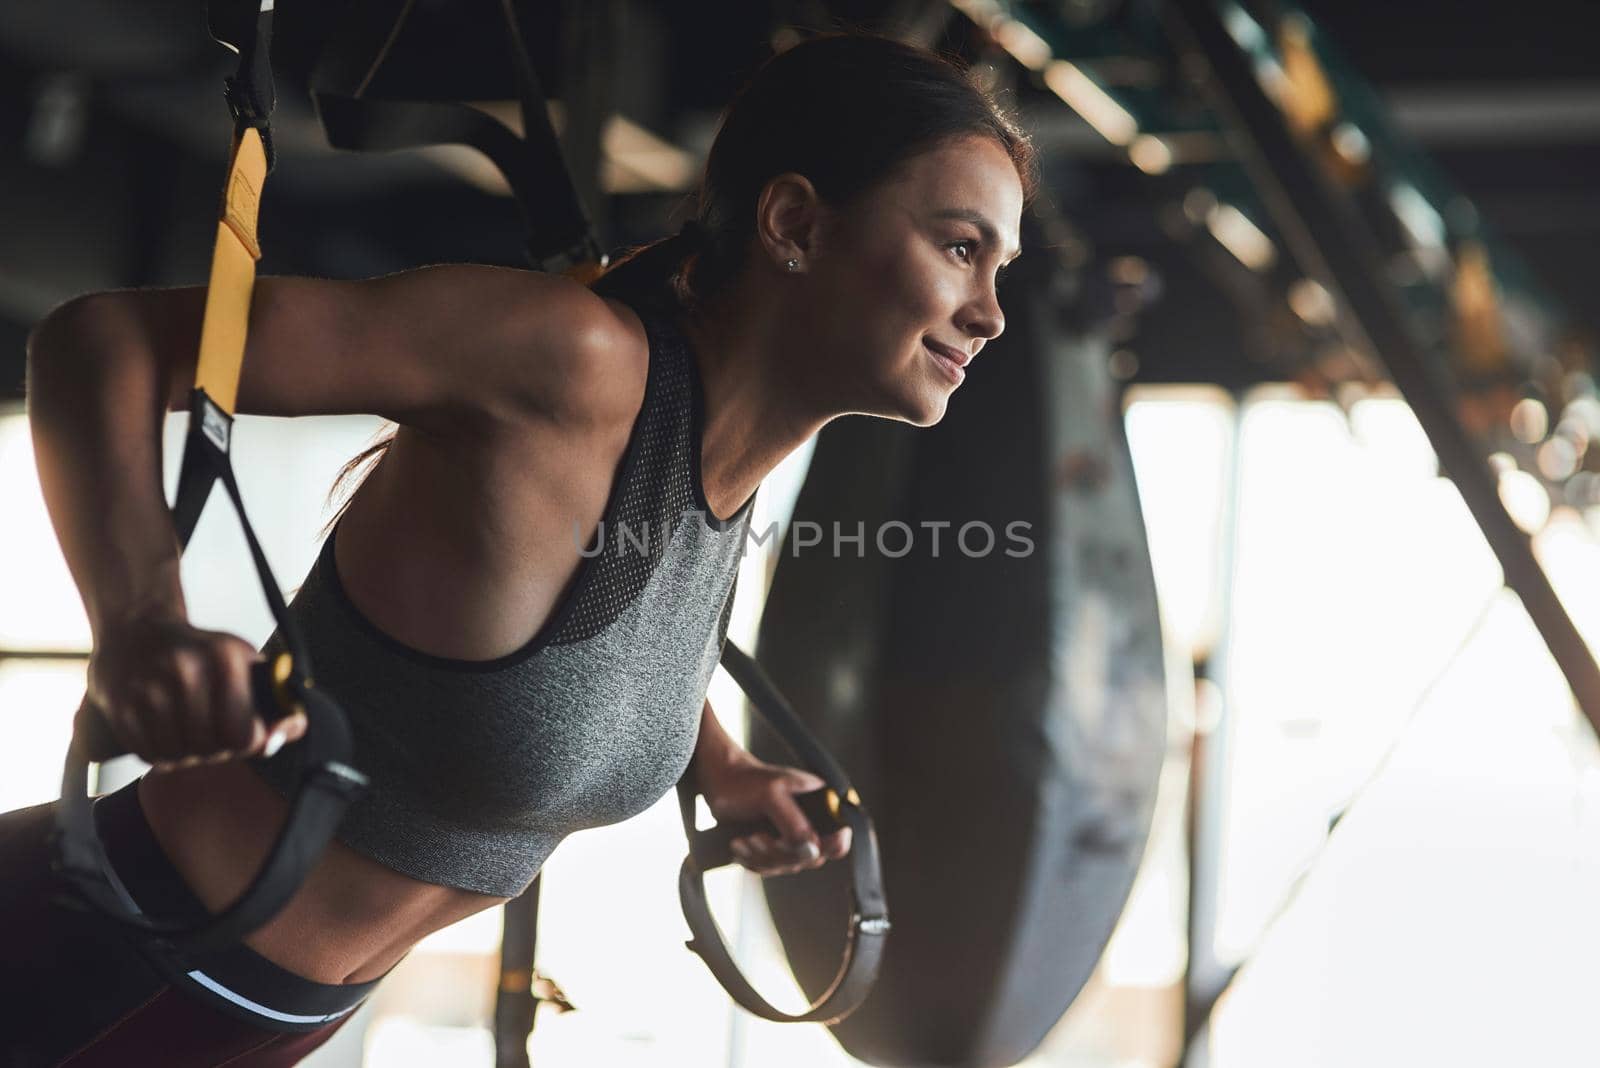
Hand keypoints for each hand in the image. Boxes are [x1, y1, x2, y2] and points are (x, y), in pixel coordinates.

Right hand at [86, 611, 306, 771]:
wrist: (136, 630)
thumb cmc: (199, 653)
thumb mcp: (244, 663)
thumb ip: (275, 700)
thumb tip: (285, 734)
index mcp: (225, 657)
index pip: (243, 735)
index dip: (248, 743)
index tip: (245, 734)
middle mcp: (186, 670)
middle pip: (211, 749)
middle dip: (217, 750)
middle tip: (214, 732)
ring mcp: (149, 689)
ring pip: (179, 756)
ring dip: (188, 754)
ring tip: (189, 730)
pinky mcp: (120, 706)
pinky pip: (149, 755)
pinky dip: (161, 752)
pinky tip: (165, 730)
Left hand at [696, 749, 852, 876]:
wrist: (718, 780)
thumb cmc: (745, 780)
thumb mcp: (771, 795)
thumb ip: (793, 821)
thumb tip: (812, 849)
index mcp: (820, 801)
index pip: (840, 834)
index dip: (831, 845)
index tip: (807, 848)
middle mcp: (810, 820)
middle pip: (813, 857)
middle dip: (782, 852)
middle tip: (756, 837)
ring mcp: (792, 836)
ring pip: (788, 865)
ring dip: (762, 856)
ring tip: (741, 839)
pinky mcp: (773, 847)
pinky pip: (770, 868)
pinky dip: (752, 861)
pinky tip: (737, 845)